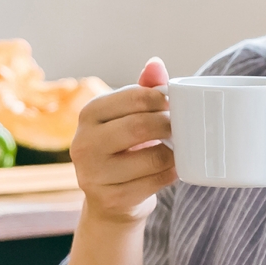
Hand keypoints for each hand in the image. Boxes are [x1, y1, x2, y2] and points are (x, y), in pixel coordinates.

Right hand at [70, 57, 175, 225]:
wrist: (109, 200)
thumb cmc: (123, 149)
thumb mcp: (127, 117)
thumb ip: (143, 90)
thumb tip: (156, 63)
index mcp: (89, 114)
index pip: (133, 97)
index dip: (161, 99)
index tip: (174, 104)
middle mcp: (84, 143)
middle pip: (141, 126)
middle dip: (169, 125)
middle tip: (181, 127)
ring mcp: (94, 174)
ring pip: (153, 157)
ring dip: (173, 153)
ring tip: (177, 149)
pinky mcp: (111, 199)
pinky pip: (155, 182)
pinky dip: (170, 174)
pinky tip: (171, 169)